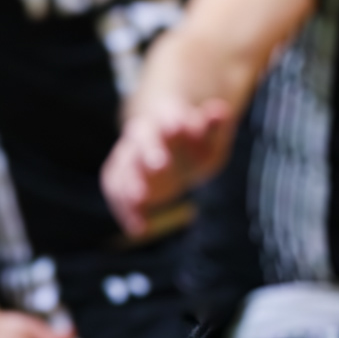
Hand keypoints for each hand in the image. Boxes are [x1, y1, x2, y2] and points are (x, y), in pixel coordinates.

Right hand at [101, 100, 234, 237]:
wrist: (173, 150)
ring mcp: (130, 155)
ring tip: (139, 199)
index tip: (177, 127)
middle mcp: (144, 135)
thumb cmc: (196, 145)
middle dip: (150, 151)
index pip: (168, 117)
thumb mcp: (212, 138)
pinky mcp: (122, 176)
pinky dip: (125, 209)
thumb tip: (221, 110)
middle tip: (160, 165)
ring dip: (129, 182)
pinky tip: (140, 227)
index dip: (173, 121)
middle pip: (141, 140)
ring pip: (123, 166)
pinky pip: (116, 190)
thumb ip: (216, 126)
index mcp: (168, 120)